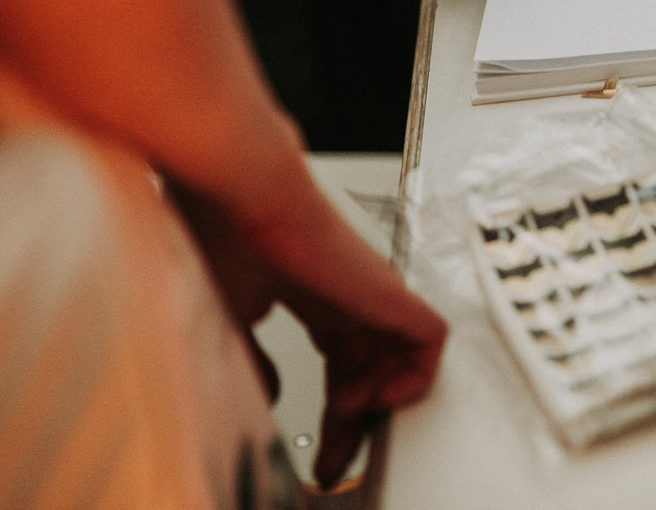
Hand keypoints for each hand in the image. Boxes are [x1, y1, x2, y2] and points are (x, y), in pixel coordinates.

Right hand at [170, 178, 447, 489]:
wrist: (242, 191)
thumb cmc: (224, 235)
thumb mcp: (231, 319)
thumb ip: (258, 360)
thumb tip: (274, 397)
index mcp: (317, 297)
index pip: (342, 363)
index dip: (333, 415)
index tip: (320, 455)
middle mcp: (352, 296)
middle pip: (373, 371)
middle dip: (357, 426)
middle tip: (339, 465)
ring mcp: (375, 293)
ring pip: (404, 358)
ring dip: (379, 404)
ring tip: (348, 418)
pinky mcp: (392, 292)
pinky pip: (431, 343)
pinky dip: (412, 378)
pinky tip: (374, 395)